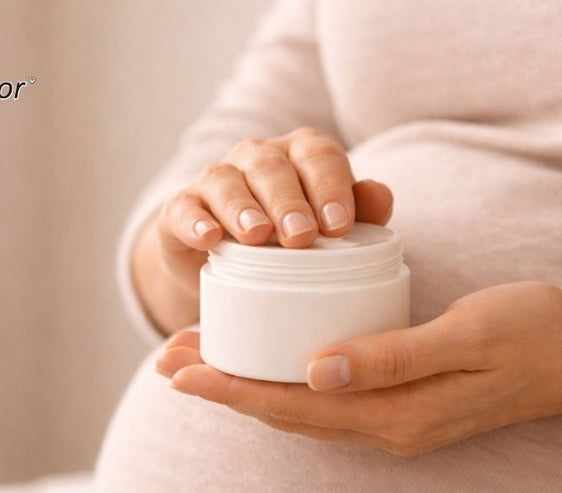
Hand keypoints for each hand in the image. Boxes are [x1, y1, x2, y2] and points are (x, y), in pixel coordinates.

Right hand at [133, 127, 393, 332]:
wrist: (231, 268)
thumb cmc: (294, 242)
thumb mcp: (331, 228)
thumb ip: (362, 211)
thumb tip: (381, 196)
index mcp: (300, 156)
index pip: (319, 156)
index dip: (331, 187)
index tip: (339, 226)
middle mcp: (257, 158)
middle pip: (272, 167)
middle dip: (289, 201)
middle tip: (302, 238)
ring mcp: (217, 181)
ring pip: (226, 181)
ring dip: (243, 207)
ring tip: (258, 235)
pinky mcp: (180, 211)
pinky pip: (184, 209)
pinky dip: (195, 222)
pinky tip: (209, 237)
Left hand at [156, 282, 561, 455]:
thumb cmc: (532, 332)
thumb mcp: (466, 333)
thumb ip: (392, 356)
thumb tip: (317, 370)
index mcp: (398, 414)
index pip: (295, 406)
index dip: (233, 388)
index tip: (179, 368)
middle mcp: (391, 428)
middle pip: (289, 413)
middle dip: (227, 388)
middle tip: (170, 359)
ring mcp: (400, 422)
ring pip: (306, 410)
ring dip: (252, 387)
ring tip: (205, 360)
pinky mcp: (408, 406)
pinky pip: (331, 402)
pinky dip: (290, 384)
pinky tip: (274, 360)